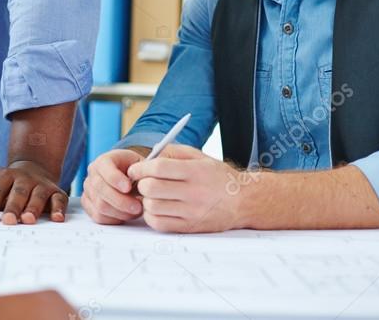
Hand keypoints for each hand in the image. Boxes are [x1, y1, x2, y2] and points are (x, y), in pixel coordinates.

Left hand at [0, 160, 66, 224]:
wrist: (33, 168)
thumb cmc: (4, 183)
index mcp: (5, 176)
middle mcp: (24, 179)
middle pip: (19, 192)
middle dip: (13, 206)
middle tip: (8, 220)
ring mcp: (41, 185)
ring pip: (38, 195)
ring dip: (34, 207)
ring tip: (28, 220)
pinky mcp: (56, 193)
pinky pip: (59, 199)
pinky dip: (59, 208)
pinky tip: (57, 219)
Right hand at [81, 148, 145, 223]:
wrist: (129, 177)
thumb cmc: (135, 171)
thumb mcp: (140, 165)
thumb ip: (140, 173)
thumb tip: (141, 183)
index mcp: (104, 160)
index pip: (105, 169)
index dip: (116, 179)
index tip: (129, 187)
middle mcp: (93, 174)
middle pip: (101, 190)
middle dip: (121, 201)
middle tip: (138, 207)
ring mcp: (89, 190)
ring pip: (100, 206)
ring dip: (120, 212)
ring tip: (135, 211)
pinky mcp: (88, 204)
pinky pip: (98, 216)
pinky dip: (114, 219)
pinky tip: (125, 215)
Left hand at [126, 143, 245, 232]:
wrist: (244, 201)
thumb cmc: (218, 177)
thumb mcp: (199, 157)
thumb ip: (173, 152)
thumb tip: (148, 156)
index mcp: (195, 171)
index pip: (158, 168)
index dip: (140, 168)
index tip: (135, 170)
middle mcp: (194, 192)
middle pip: (151, 188)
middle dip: (141, 184)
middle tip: (143, 183)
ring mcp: (192, 212)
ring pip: (152, 207)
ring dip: (145, 201)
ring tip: (151, 196)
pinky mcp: (190, 227)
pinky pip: (159, 224)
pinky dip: (152, 216)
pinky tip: (157, 209)